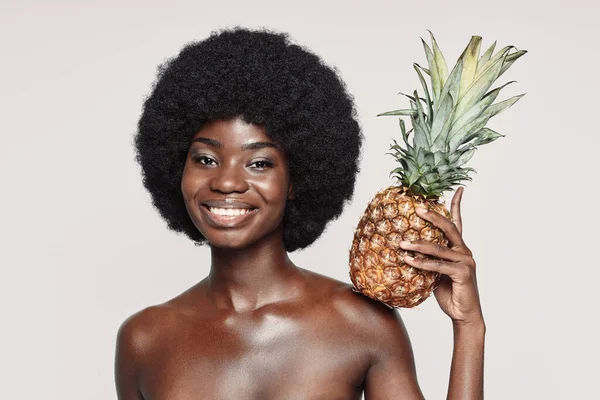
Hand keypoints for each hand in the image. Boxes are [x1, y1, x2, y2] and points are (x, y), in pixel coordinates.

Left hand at [399, 187, 483, 325]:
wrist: (463, 314)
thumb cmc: (449, 292)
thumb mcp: (436, 272)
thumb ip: (428, 259)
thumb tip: (406, 250)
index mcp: (459, 248)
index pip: (458, 222)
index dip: (457, 205)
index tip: (459, 188)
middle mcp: (464, 251)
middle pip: (450, 227)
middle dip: (433, 216)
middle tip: (417, 207)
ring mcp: (465, 261)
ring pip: (439, 248)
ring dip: (418, 244)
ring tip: (401, 242)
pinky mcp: (463, 273)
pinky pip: (438, 265)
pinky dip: (421, 262)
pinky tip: (408, 259)